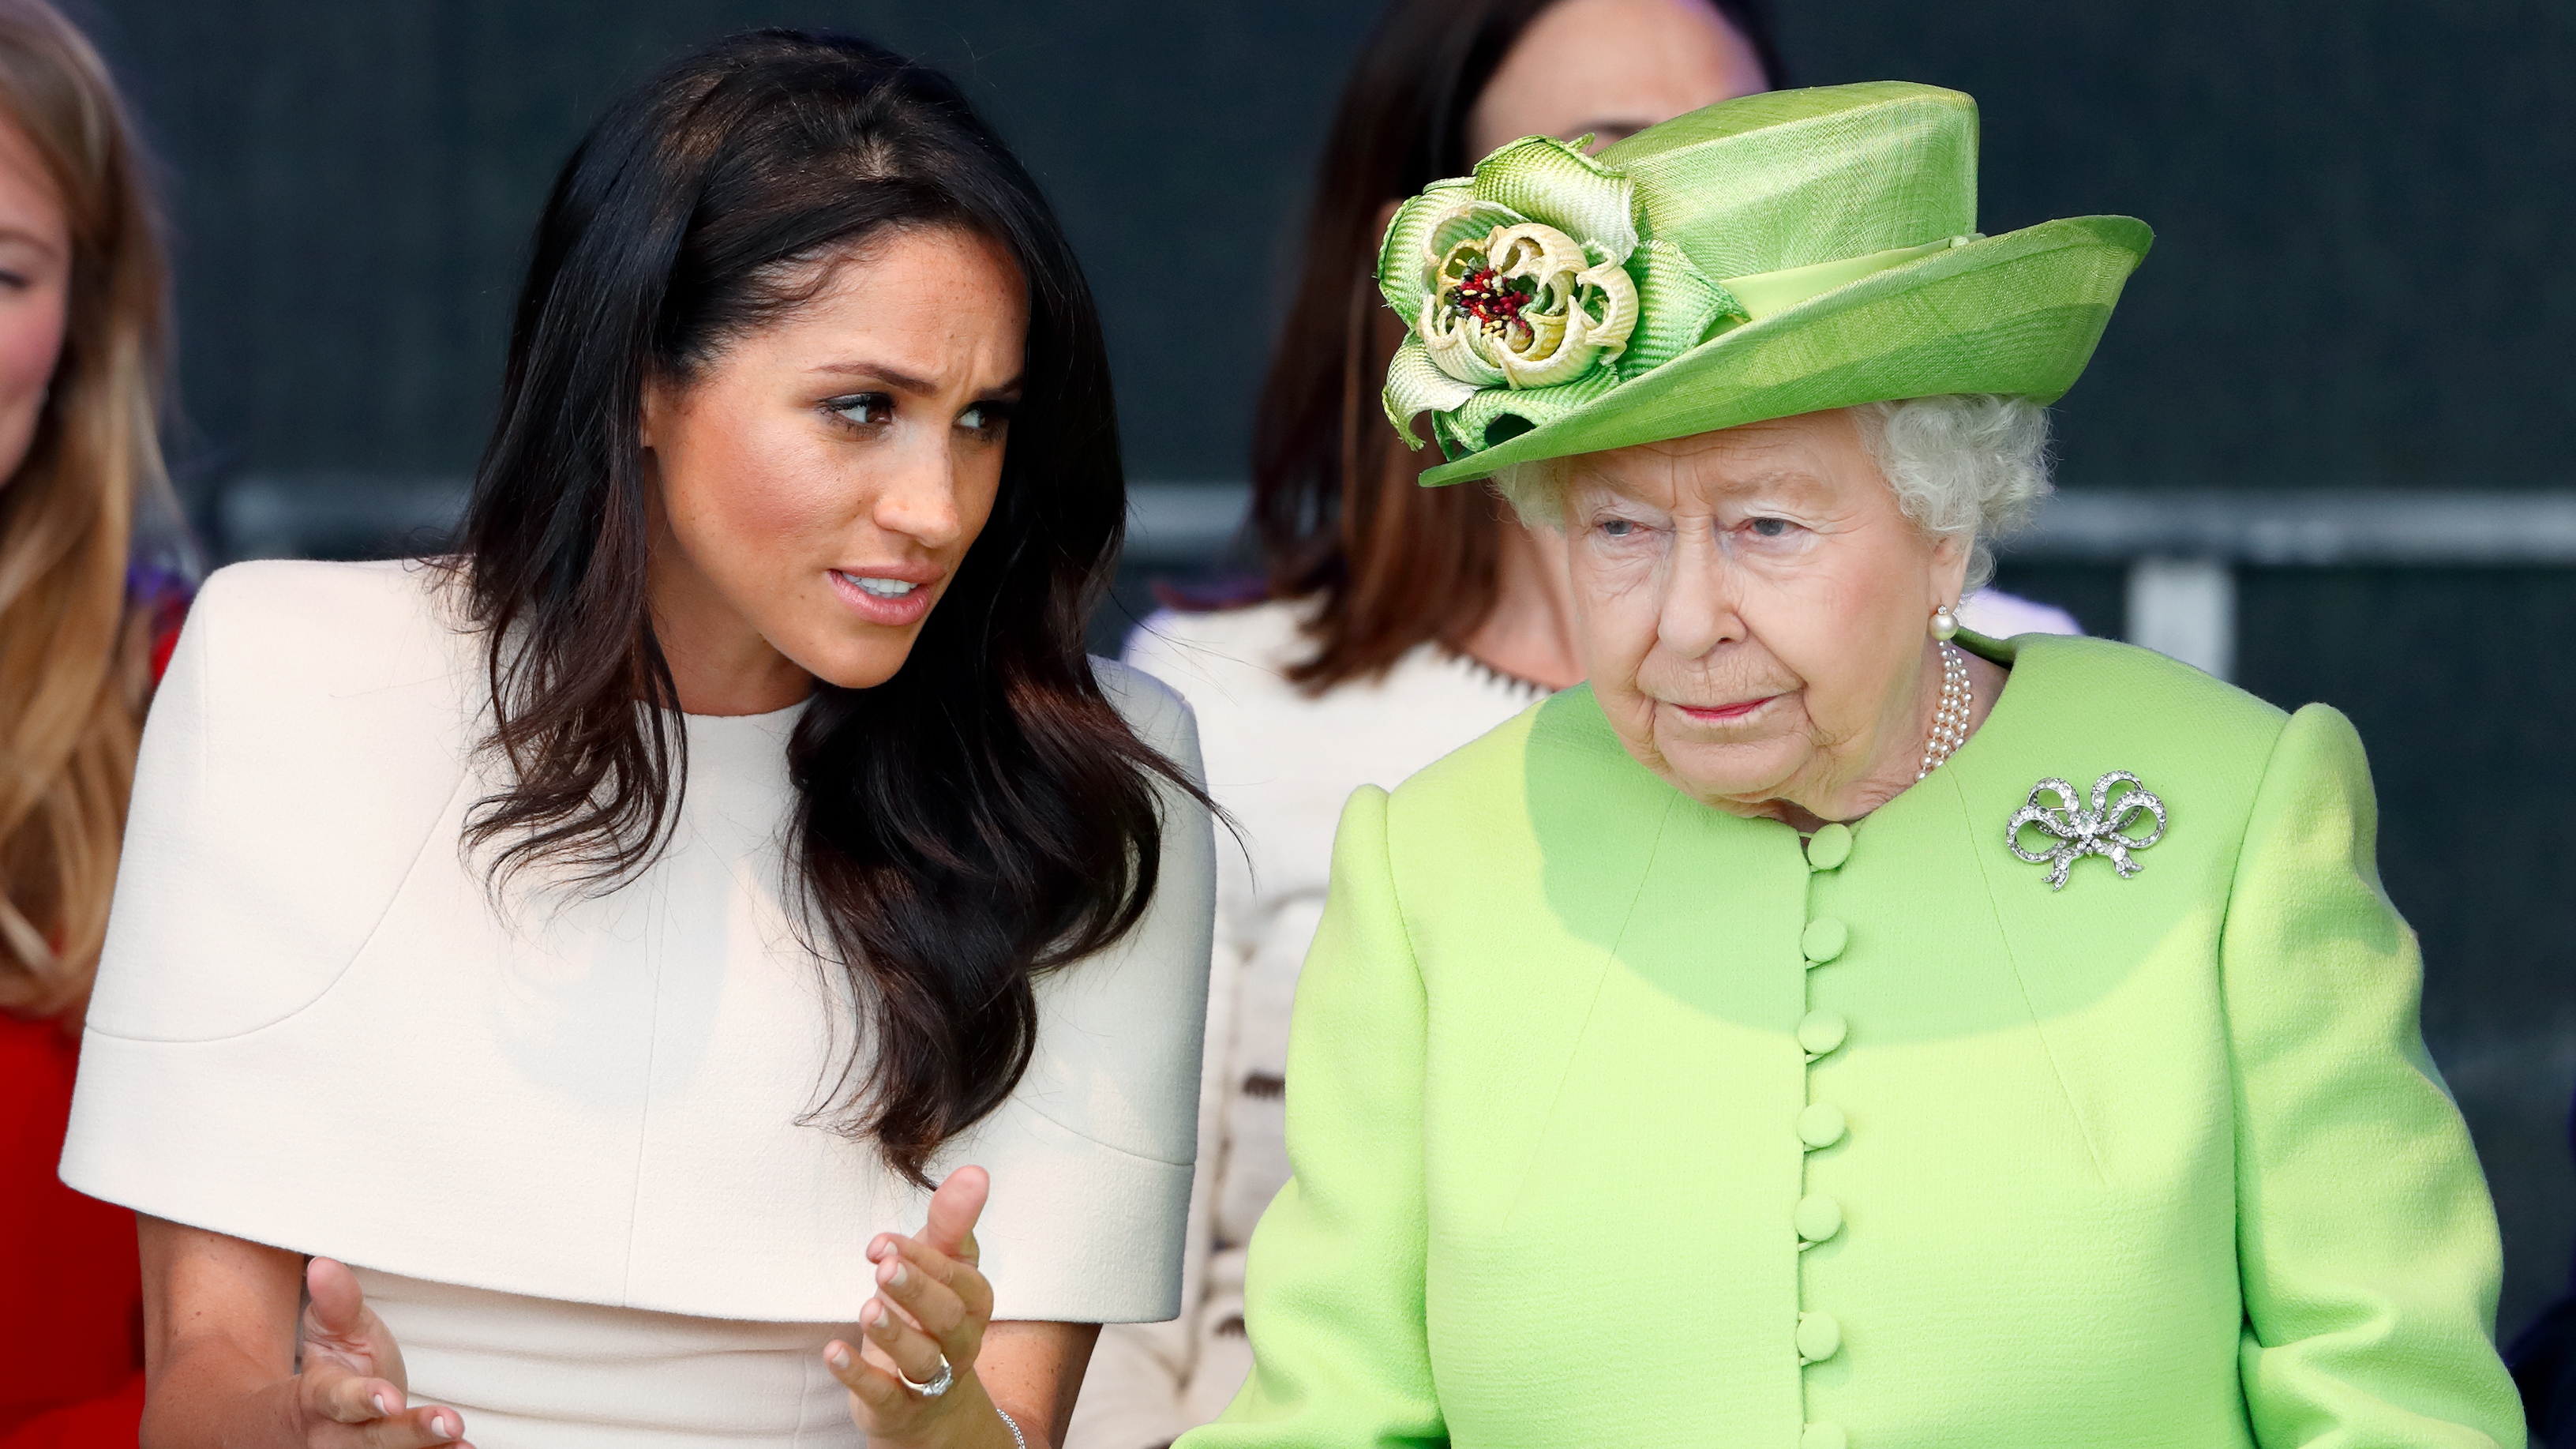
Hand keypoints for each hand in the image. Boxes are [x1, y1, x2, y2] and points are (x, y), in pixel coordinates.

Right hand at [290, 1257, 468, 1447]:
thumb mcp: (334, 1328)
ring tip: (464, 1443)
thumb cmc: (339, 1363)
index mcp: (322, 1396)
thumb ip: (335, 1301)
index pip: (339, 1399)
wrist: (322, 1418)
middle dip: (412, 1433)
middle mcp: (340, 1435)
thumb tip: (322, 1265)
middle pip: (375, 1439)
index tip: (389, 1399)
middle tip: (450, 1423)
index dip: (363, 1399)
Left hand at [827, 1166, 1006, 1447]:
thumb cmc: (931, 1316)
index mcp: (974, 1302)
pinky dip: (857, 1374)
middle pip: (947, 1318)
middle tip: (884, 1268)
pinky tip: (834, 1352)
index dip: (921, 1257)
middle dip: (917, 1290)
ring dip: (894, 1333)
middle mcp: (960, 1342)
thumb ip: (952, 1221)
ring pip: (921, 1359)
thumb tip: (975, 1172)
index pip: (956, 1277)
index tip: (881, 1242)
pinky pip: (882, 1394)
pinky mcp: (897, 1408)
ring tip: (868, 1309)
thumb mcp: (941, 1265)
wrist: (931, 1403)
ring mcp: (930, 1379)